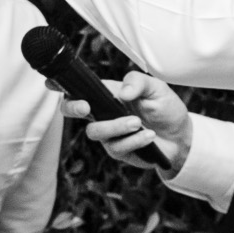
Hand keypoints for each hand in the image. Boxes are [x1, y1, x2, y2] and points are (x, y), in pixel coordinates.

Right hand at [59, 70, 192, 171]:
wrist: (182, 137)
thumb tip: (123, 93)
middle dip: (72, 108)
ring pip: (94, 132)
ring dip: (116, 126)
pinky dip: (133, 140)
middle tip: (85, 107)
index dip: (60, 85)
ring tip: (138, 123)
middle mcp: (102, 113)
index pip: (79, 87)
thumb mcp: (157, 88)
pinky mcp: (117, 150)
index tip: (51, 83)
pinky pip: (116, 147)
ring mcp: (108, 133)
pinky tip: (149, 136)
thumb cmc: (165, 109)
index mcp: (107, 94)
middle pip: (71, 110)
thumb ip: (138, 82)